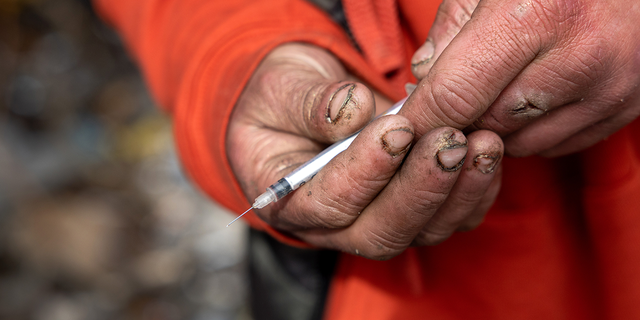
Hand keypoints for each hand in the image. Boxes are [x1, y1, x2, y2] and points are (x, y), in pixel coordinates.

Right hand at [226, 43, 503, 258]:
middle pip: (382, 231)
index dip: (365, 171)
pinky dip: (475, 190)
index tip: (396, 128)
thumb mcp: (282, 89)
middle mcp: (335, 225)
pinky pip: (450, 217)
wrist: (306, 103)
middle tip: (449, 140)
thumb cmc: (285, 98)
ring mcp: (378, 221)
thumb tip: (353, 110)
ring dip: (457, 190)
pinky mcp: (414, 211)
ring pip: (422, 230)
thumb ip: (309, 103)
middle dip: (421, 187)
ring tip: (481, 142)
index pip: (329, 204)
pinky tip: (488, 154)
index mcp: (290, 201)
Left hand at [405, 0, 639, 156]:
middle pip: (486, 123)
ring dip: (497, 125)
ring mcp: (611, 87)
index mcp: (539, 13)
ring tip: (499, 84)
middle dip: (459, 117)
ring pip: (521, 142)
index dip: (420, 118)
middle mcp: (580, 57)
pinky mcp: (630, 106)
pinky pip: (558, 143)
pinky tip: (535, 93)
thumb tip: (422, 75)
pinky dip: (533, 129)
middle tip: (452, 94)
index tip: (401, 129)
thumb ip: (453, 22)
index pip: (455, 94)